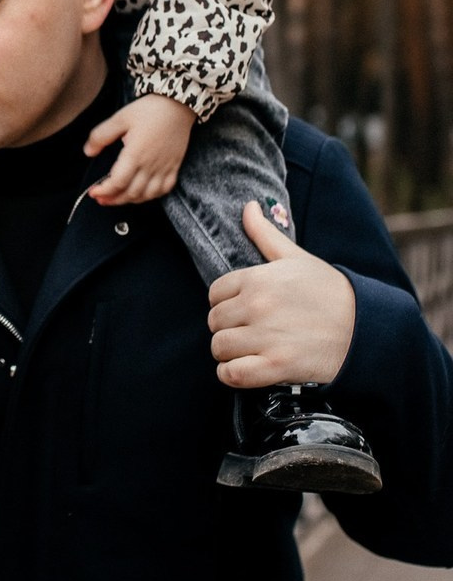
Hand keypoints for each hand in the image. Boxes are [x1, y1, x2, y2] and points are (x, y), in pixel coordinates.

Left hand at [85, 94, 194, 204]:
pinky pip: (164, 189)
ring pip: (147, 195)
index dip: (104, 191)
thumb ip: (101, 136)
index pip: (118, 182)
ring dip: (130, 200)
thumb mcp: (120, 118)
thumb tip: (88, 152)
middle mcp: (151, 165)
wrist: (178, 104)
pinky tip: (141, 193)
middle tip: (101, 199)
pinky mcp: (174, 166)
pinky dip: (151, 196)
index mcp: (135, 154)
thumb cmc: (148, 110)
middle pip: (131, 192)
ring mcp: (164, 167)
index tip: (93, 192)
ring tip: (117, 198)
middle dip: (113, 199)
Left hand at [208, 201, 355, 387]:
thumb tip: (249, 206)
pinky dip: (231, 374)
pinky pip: (231, 374)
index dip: (226, 302)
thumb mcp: (296, 258)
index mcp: (257, 279)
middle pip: (214, 321)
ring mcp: (265, 337)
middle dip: (228, 327)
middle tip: (250, 330)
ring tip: (250, 350)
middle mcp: (257, 306)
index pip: (215, 293)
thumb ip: (264, 234)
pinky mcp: (276, 366)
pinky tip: (245, 368)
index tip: (244, 308)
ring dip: (229, 352)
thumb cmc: (329, 291)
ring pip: (219, 347)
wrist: (366, 328)